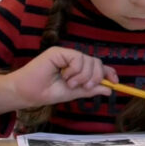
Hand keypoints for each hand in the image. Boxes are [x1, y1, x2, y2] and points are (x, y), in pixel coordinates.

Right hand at [0, 46, 117, 115]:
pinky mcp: (59, 52)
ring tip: (69, 83)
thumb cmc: (48, 92)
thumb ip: (91, 89)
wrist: (28, 93)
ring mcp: (66, 54)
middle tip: (85, 87)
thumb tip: (110, 89)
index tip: (116, 82)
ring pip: (89, 60)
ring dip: (83, 76)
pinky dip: (75, 70)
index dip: (109, 72)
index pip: (98, 66)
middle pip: (97, 62)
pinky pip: (78, 58)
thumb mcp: (75, 93)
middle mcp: (74, 59)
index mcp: (78, 68)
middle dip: (96, 77)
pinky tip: (64, 76)